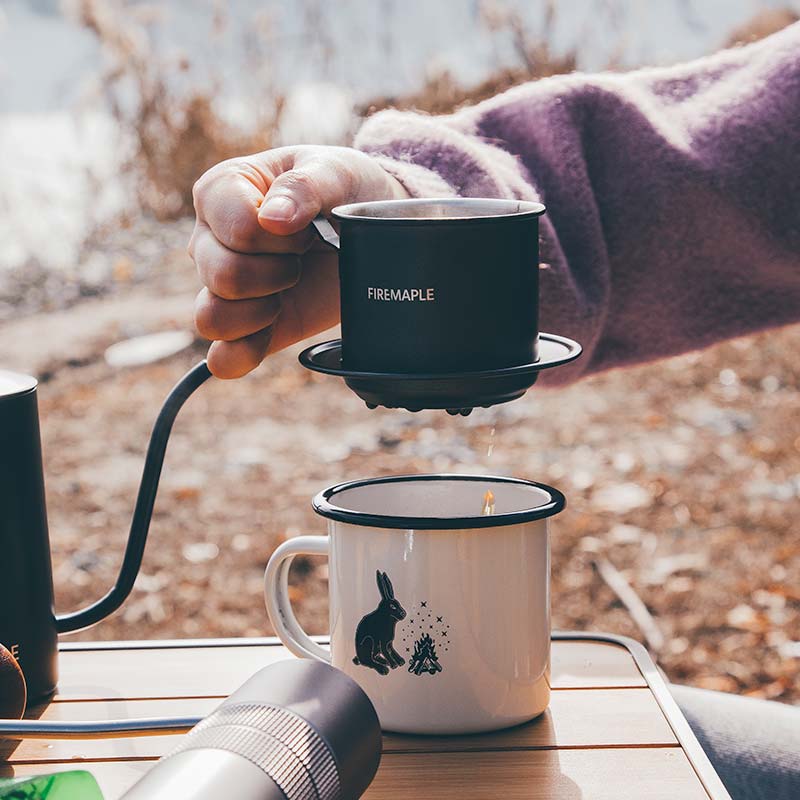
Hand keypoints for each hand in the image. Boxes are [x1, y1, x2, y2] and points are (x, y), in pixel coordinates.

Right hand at [189, 145, 407, 377]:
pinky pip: (222, 358)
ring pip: (212, 318)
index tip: (305, 227)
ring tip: (290, 287)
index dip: (278, 236)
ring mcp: (225, 289)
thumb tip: (272, 219)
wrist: (373, 227)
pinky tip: (271, 332)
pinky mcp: (249, 327)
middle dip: (278, 270)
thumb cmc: (345, 190)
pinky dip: (243, 354)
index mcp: (222, 192)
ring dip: (262, 310)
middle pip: (221, 274)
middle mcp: (212, 242)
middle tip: (304, 257)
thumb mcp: (334, 171)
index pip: (233, 227)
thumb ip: (303, 186)